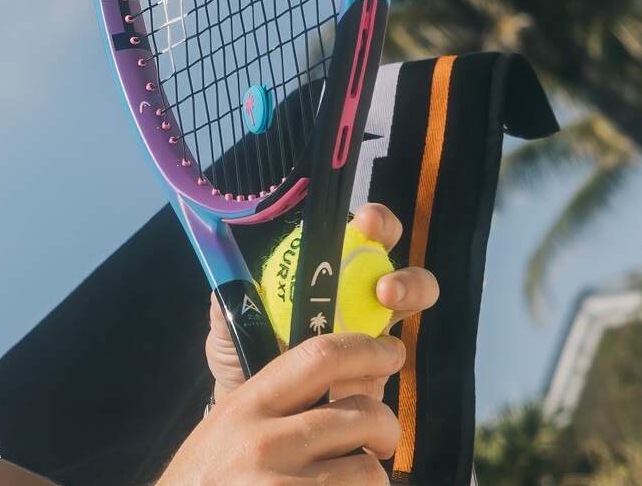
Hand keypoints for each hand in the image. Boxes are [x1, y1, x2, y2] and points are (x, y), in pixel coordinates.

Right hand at [159, 333, 404, 485]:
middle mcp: (264, 443)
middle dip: (386, 426)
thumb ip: (273, 402)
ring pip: (368, 472)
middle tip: (380, 441)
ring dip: (372, 479)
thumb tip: (335, 375)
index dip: (367, 348)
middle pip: (361, 413)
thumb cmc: (203, 483)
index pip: (320, 356)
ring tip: (352, 484)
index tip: (392, 352)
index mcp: (247, 406)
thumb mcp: (225, 429)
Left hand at [206, 203, 439, 403]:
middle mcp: (354, 288)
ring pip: (412, 295)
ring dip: (410, 292)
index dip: (370, 221)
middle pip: (392, 255)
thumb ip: (232, 303)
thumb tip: (230, 281)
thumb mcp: (230, 328)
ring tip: (387, 303)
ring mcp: (372, 325)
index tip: (365, 223)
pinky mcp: (380, 366)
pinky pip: (396, 353)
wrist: (256, 419)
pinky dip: (386, 355)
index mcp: (322, 267)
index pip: (354, 231)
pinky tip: (362, 369)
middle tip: (383, 281)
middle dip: (397, 254)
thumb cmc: (244, 359)